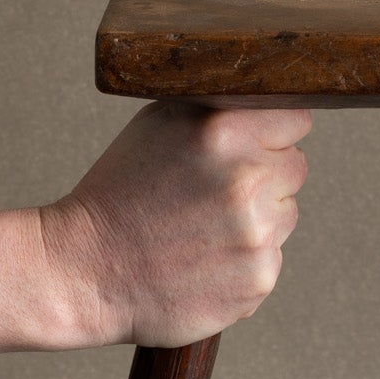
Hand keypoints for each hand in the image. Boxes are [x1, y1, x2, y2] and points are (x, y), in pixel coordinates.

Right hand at [40, 102, 311, 346]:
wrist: (84, 270)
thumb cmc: (120, 192)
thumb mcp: (158, 123)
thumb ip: (220, 107)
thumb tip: (272, 99)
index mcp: (223, 133)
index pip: (295, 121)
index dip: (270, 133)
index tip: (249, 146)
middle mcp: (247, 182)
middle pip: (295, 168)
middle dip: (265, 176)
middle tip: (214, 192)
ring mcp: (256, 235)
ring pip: (286, 215)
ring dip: (257, 219)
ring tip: (203, 228)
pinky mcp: (257, 279)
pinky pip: (271, 258)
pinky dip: (245, 261)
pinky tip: (204, 260)